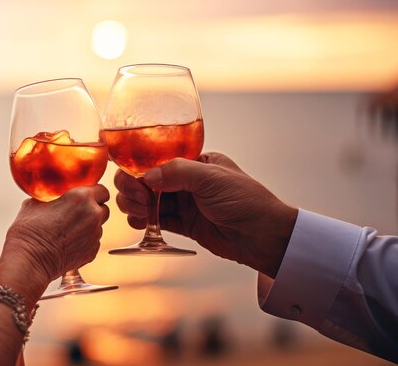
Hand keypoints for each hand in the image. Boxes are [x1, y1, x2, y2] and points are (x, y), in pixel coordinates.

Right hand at [3, 185, 109, 284]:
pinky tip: (69, 243)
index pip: (102, 190)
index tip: (86, 197)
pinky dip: (85, 241)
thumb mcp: (36, 202)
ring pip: (99, 226)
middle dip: (93, 210)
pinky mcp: (93, 251)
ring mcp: (95, 234)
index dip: (94, 193)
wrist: (29, 259)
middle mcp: (93, 214)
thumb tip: (51, 197)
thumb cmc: (30, 231)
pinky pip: (94, 242)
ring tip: (69, 231)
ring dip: (89, 226)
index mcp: (81, 197)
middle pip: (103, 208)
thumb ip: (51, 196)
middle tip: (77, 214)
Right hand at [114, 153, 297, 277]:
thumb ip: (178, 173)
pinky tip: (139, 223)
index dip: (140, 170)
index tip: (133, 181)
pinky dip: (144, 221)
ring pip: (149, 201)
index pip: (158, 161)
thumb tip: (148, 175)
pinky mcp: (185, 225)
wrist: (264, 237)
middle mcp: (188, 181)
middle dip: (135, 189)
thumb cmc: (246, 201)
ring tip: (139, 213)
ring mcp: (185, 203)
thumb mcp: (211, 178)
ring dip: (136, 206)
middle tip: (137, 199)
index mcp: (196, 162)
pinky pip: (157, 220)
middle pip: (147, 181)